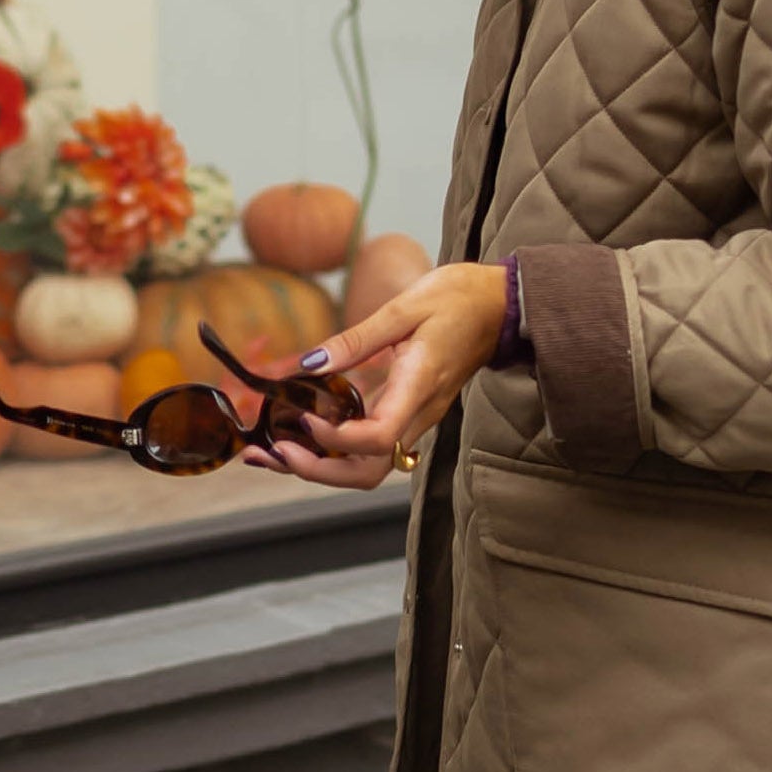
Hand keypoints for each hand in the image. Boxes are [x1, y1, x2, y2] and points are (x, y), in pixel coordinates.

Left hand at [247, 260, 511, 487]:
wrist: (499, 306)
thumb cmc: (458, 299)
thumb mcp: (403, 307)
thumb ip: (356, 339)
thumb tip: (309, 363)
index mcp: (418, 387)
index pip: (377, 439)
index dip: (336, 439)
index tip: (304, 417)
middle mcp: (418, 414)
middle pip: (368, 472)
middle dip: (317, 472)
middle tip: (272, 454)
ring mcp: (415, 418)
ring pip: (367, 466)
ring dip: (320, 467)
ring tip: (274, 451)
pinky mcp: (409, 413)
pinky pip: (370, 447)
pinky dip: (333, 450)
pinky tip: (303, 433)